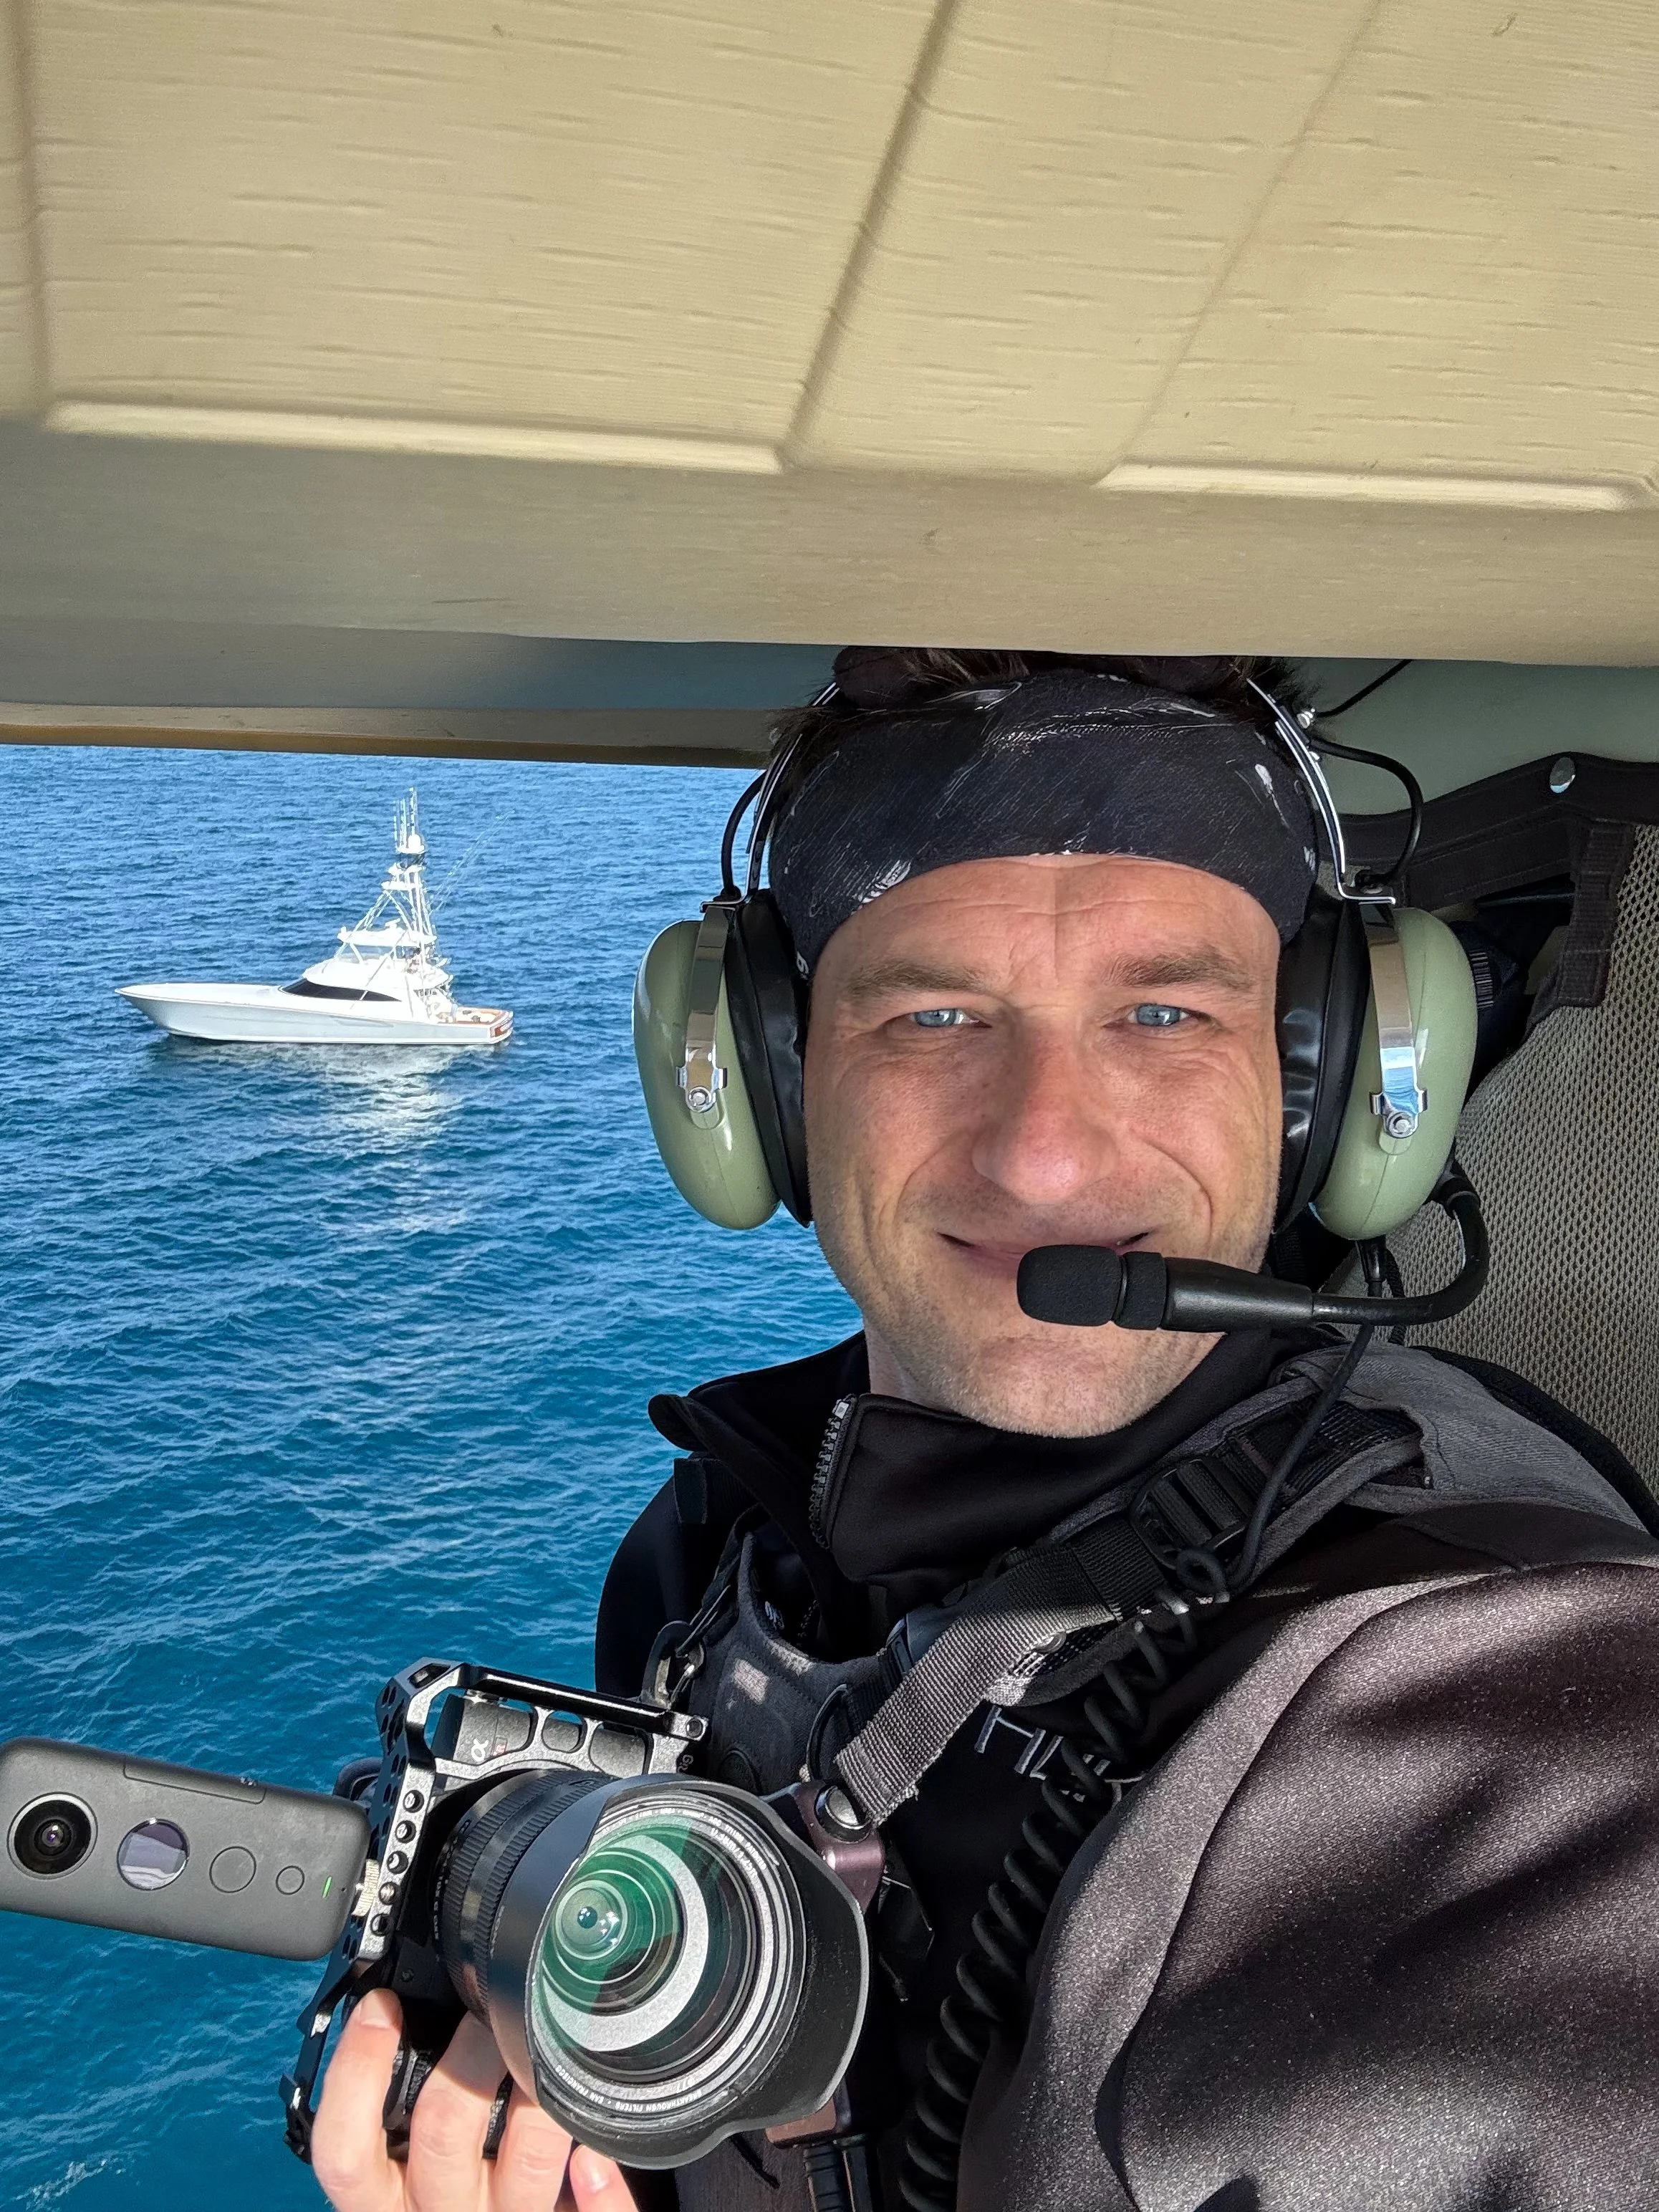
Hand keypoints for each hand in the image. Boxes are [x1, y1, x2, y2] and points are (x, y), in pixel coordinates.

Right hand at [312, 1988, 638, 2211]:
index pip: (345, 2149)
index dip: (357, 2072)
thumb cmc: (447, 2193)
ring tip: (551, 2049)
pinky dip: (600, 2189)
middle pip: (441, 2136)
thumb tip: (407, 2004)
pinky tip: (595, 2153)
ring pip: (525, 2163)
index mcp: (386, 2197)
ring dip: (541, 2097)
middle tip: (486, 2012)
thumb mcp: (405, 2161)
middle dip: (468, 2056)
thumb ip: (406, 2101)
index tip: (381, 2006)